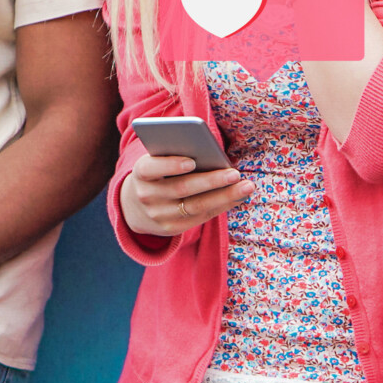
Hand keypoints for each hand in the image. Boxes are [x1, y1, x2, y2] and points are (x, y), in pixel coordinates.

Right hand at [120, 154, 250, 237]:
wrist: (136, 208)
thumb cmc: (157, 175)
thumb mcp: (157, 164)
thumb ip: (174, 156)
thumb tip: (211, 154)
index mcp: (140, 173)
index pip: (151, 168)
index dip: (170, 165)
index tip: (192, 161)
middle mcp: (147, 196)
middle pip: (182, 188)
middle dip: (211, 181)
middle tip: (235, 173)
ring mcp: (159, 215)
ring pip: (196, 205)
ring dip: (224, 196)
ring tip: (247, 186)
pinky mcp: (171, 228)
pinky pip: (201, 217)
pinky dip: (222, 206)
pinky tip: (239, 196)